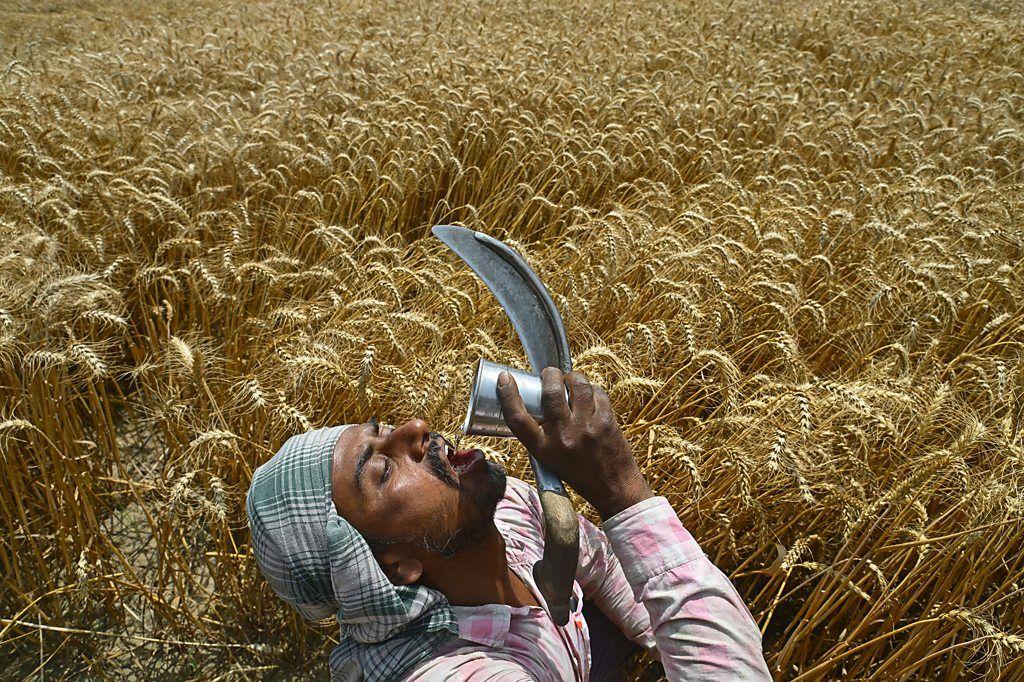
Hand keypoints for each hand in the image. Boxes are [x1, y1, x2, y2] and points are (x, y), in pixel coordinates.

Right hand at [496, 367, 652, 519]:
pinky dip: (591, 389)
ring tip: (570, 380)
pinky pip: (597, 393)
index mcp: (543, 449)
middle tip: (550, 374)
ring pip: (578, 386)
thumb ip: (541, 434)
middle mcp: (563, 437)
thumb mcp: (549, 459)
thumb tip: (535, 402)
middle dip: (549, 374)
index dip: (507, 394)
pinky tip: (589, 395)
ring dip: (572, 377)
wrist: (613, 489)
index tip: (504, 378)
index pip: (518, 418)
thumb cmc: (579, 473)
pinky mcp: (607, 422)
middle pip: (551, 392)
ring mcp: (587, 428)